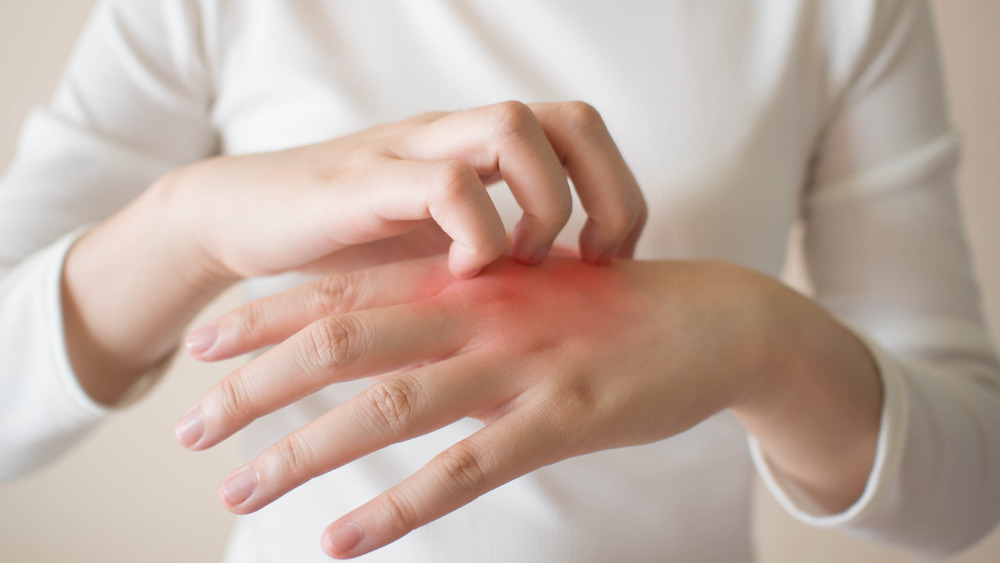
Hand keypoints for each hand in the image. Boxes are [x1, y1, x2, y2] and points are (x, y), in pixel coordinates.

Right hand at [163, 101, 645, 279]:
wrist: (244, 219)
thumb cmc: (350, 244)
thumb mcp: (441, 250)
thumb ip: (501, 259)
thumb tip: (577, 298)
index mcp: (479, 149)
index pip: (582, 131)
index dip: (618, 192)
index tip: (610, 260)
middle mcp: (454, 136)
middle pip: (568, 119)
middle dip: (603, 193)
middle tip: (589, 260)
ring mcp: (411, 152)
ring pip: (513, 129)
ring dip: (540, 205)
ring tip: (521, 264)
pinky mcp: (365, 182)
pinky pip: (446, 183)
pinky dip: (475, 232)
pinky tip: (462, 275)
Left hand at [178, 255, 779, 557]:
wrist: (716, 318)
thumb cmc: (611, 307)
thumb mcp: (527, 288)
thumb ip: (460, 303)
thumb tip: (392, 332)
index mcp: (467, 278)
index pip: (345, 290)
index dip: (266, 317)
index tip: (203, 346)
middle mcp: (479, 312)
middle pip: (342, 345)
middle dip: (256, 387)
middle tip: (189, 426)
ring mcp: (518, 364)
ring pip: (387, 407)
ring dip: (303, 451)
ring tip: (237, 488)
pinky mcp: (560, 417)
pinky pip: (464, 469)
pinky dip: (397, 507)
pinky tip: (341, 540)